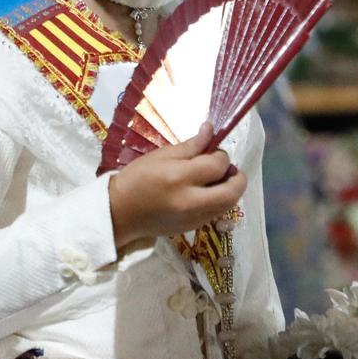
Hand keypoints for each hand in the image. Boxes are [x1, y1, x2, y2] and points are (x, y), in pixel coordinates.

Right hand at [107, 125, 246, 250]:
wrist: (119, 213)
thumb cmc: (136, 179)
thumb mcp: (160, 156)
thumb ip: (190, 146)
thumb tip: (211, 130)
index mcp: (179, 178)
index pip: (217, 165)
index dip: (221, 155)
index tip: (213, 151)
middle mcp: (190, 201)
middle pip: (232, 192)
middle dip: (238, 178)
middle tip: (229, 169)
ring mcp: (193, 218)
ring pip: (228, 205)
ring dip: (230, 190)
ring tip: (218, 180)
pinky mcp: (192, 228)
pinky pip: (216, 213)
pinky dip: (219, 201)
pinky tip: (207, 193)